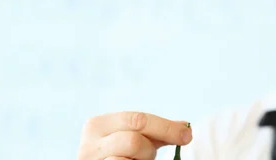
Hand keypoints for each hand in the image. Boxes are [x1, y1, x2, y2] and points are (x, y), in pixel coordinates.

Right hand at [77, 112, 191, 159]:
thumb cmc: (122, 154)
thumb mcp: (139, 139)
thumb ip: (159, 131)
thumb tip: (186, 127)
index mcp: (98, 124)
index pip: (137, 120)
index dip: (166, 128)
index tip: (187, 136)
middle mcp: (88, 144)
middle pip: (133, 141)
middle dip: (149, 149)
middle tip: (153, 156)